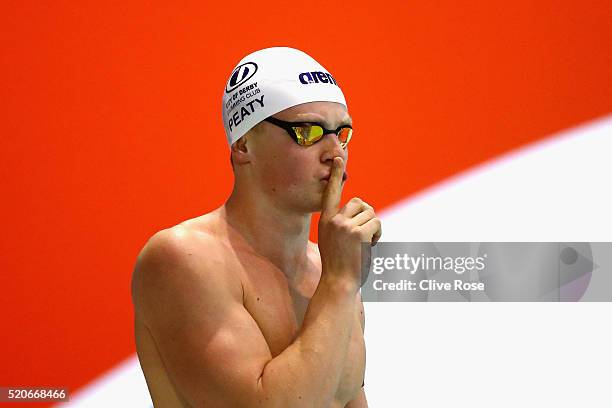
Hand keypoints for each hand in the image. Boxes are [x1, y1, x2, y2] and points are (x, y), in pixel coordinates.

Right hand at [318, 157, 381, 285]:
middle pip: (360, 203)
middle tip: (365, 236)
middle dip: (368, 216)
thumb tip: (363, 211)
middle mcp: (333, 220)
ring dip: (374, 228)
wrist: (338, 283)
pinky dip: (379, 234)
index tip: (338, 159)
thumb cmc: (339, 265)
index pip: (331, 192)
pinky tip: (370, 247)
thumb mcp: (333, 240)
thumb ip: (342, 224)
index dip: (335, 175)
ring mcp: (345, 226)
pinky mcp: (357, 233)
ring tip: (365, 245)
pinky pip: (377, 223)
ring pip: (371, 214)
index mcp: (325, 220)